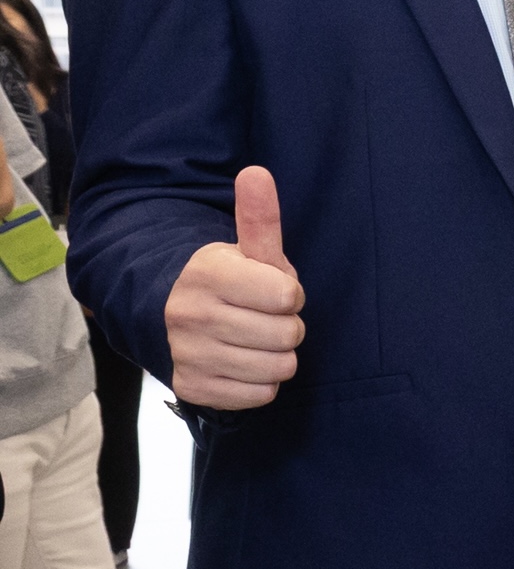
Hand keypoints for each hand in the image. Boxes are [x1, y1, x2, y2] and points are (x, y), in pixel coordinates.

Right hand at [164, 165, 303, 409]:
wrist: (170, 315)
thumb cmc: (228, 281)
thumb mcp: (245, 250)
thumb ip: (259, 217)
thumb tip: (257, 173)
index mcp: (209, 275)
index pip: (288, 297)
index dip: (289, 294)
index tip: (269, 290)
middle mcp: (191, 315)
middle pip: (288, 335)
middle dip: (285, 326)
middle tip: (262, 317)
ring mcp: (188, 354)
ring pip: (277, 369)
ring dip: (275, 356)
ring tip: (252, 339)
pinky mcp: (191, 387)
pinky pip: (260, 395)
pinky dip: (259, 383)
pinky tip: (241, 362)